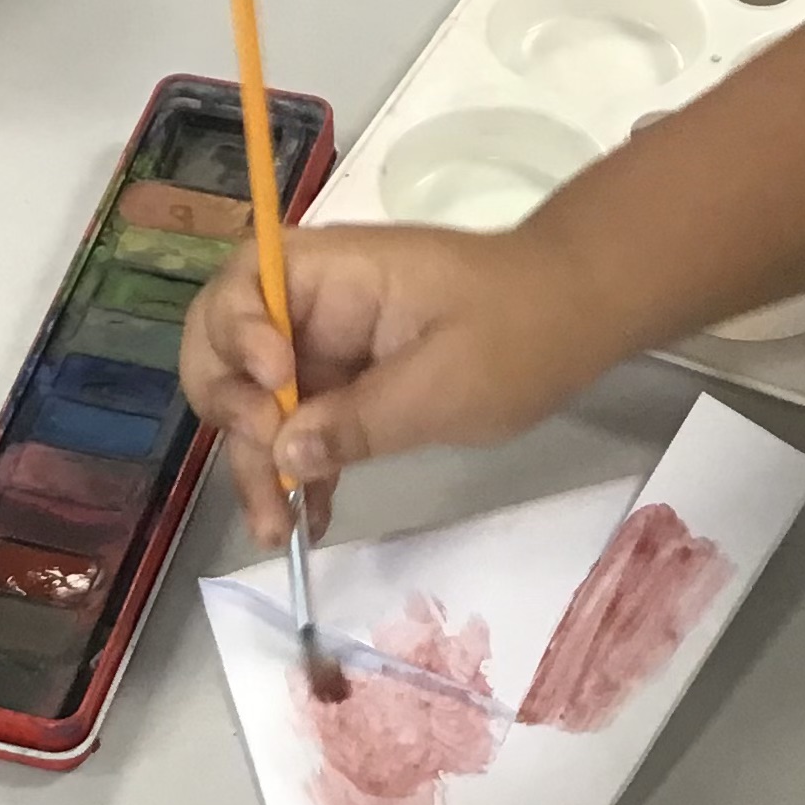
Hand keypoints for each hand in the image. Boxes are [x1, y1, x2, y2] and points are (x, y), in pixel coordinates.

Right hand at [180, 220, 614, 544]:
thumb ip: (361, 419)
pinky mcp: (347, 387)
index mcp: (333, 272)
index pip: (243, 284)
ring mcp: (327, 348)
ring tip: (277, 531)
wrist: (575, 318)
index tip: (276, 384)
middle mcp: (314, 306)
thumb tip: (283, 455)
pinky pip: (302, 428)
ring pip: (259, 403)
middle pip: (229, 350)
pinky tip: (308, 522)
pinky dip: (300, 472)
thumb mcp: (446, 382)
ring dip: (259, 465)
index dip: (237, 334)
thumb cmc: (520, 331)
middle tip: (269, 476)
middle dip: (234, 416)